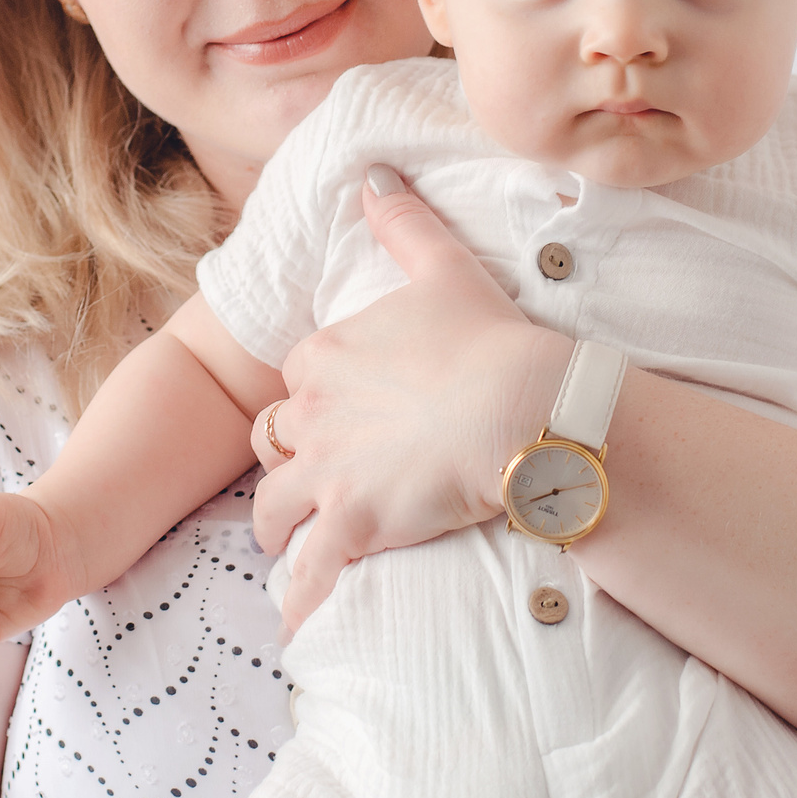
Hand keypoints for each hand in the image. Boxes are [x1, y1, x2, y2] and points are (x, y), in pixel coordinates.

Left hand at [250, 165, 571, 635]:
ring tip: (292, 546)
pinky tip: (301, 624)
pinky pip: (310, 575)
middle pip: (271, 441)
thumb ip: (404, 221)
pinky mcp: (353, 524)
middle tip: (306, 483)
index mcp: (327, 353)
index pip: (294, 381)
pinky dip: (302, 601)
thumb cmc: (493, 339)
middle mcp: (314, 412)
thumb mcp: (445, 268)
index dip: (312, 401)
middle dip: (284, 461)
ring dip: (280, 527)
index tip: (334, 417)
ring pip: (272, 507)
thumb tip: (375, 173)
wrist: (525, 408)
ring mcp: (329, 471)